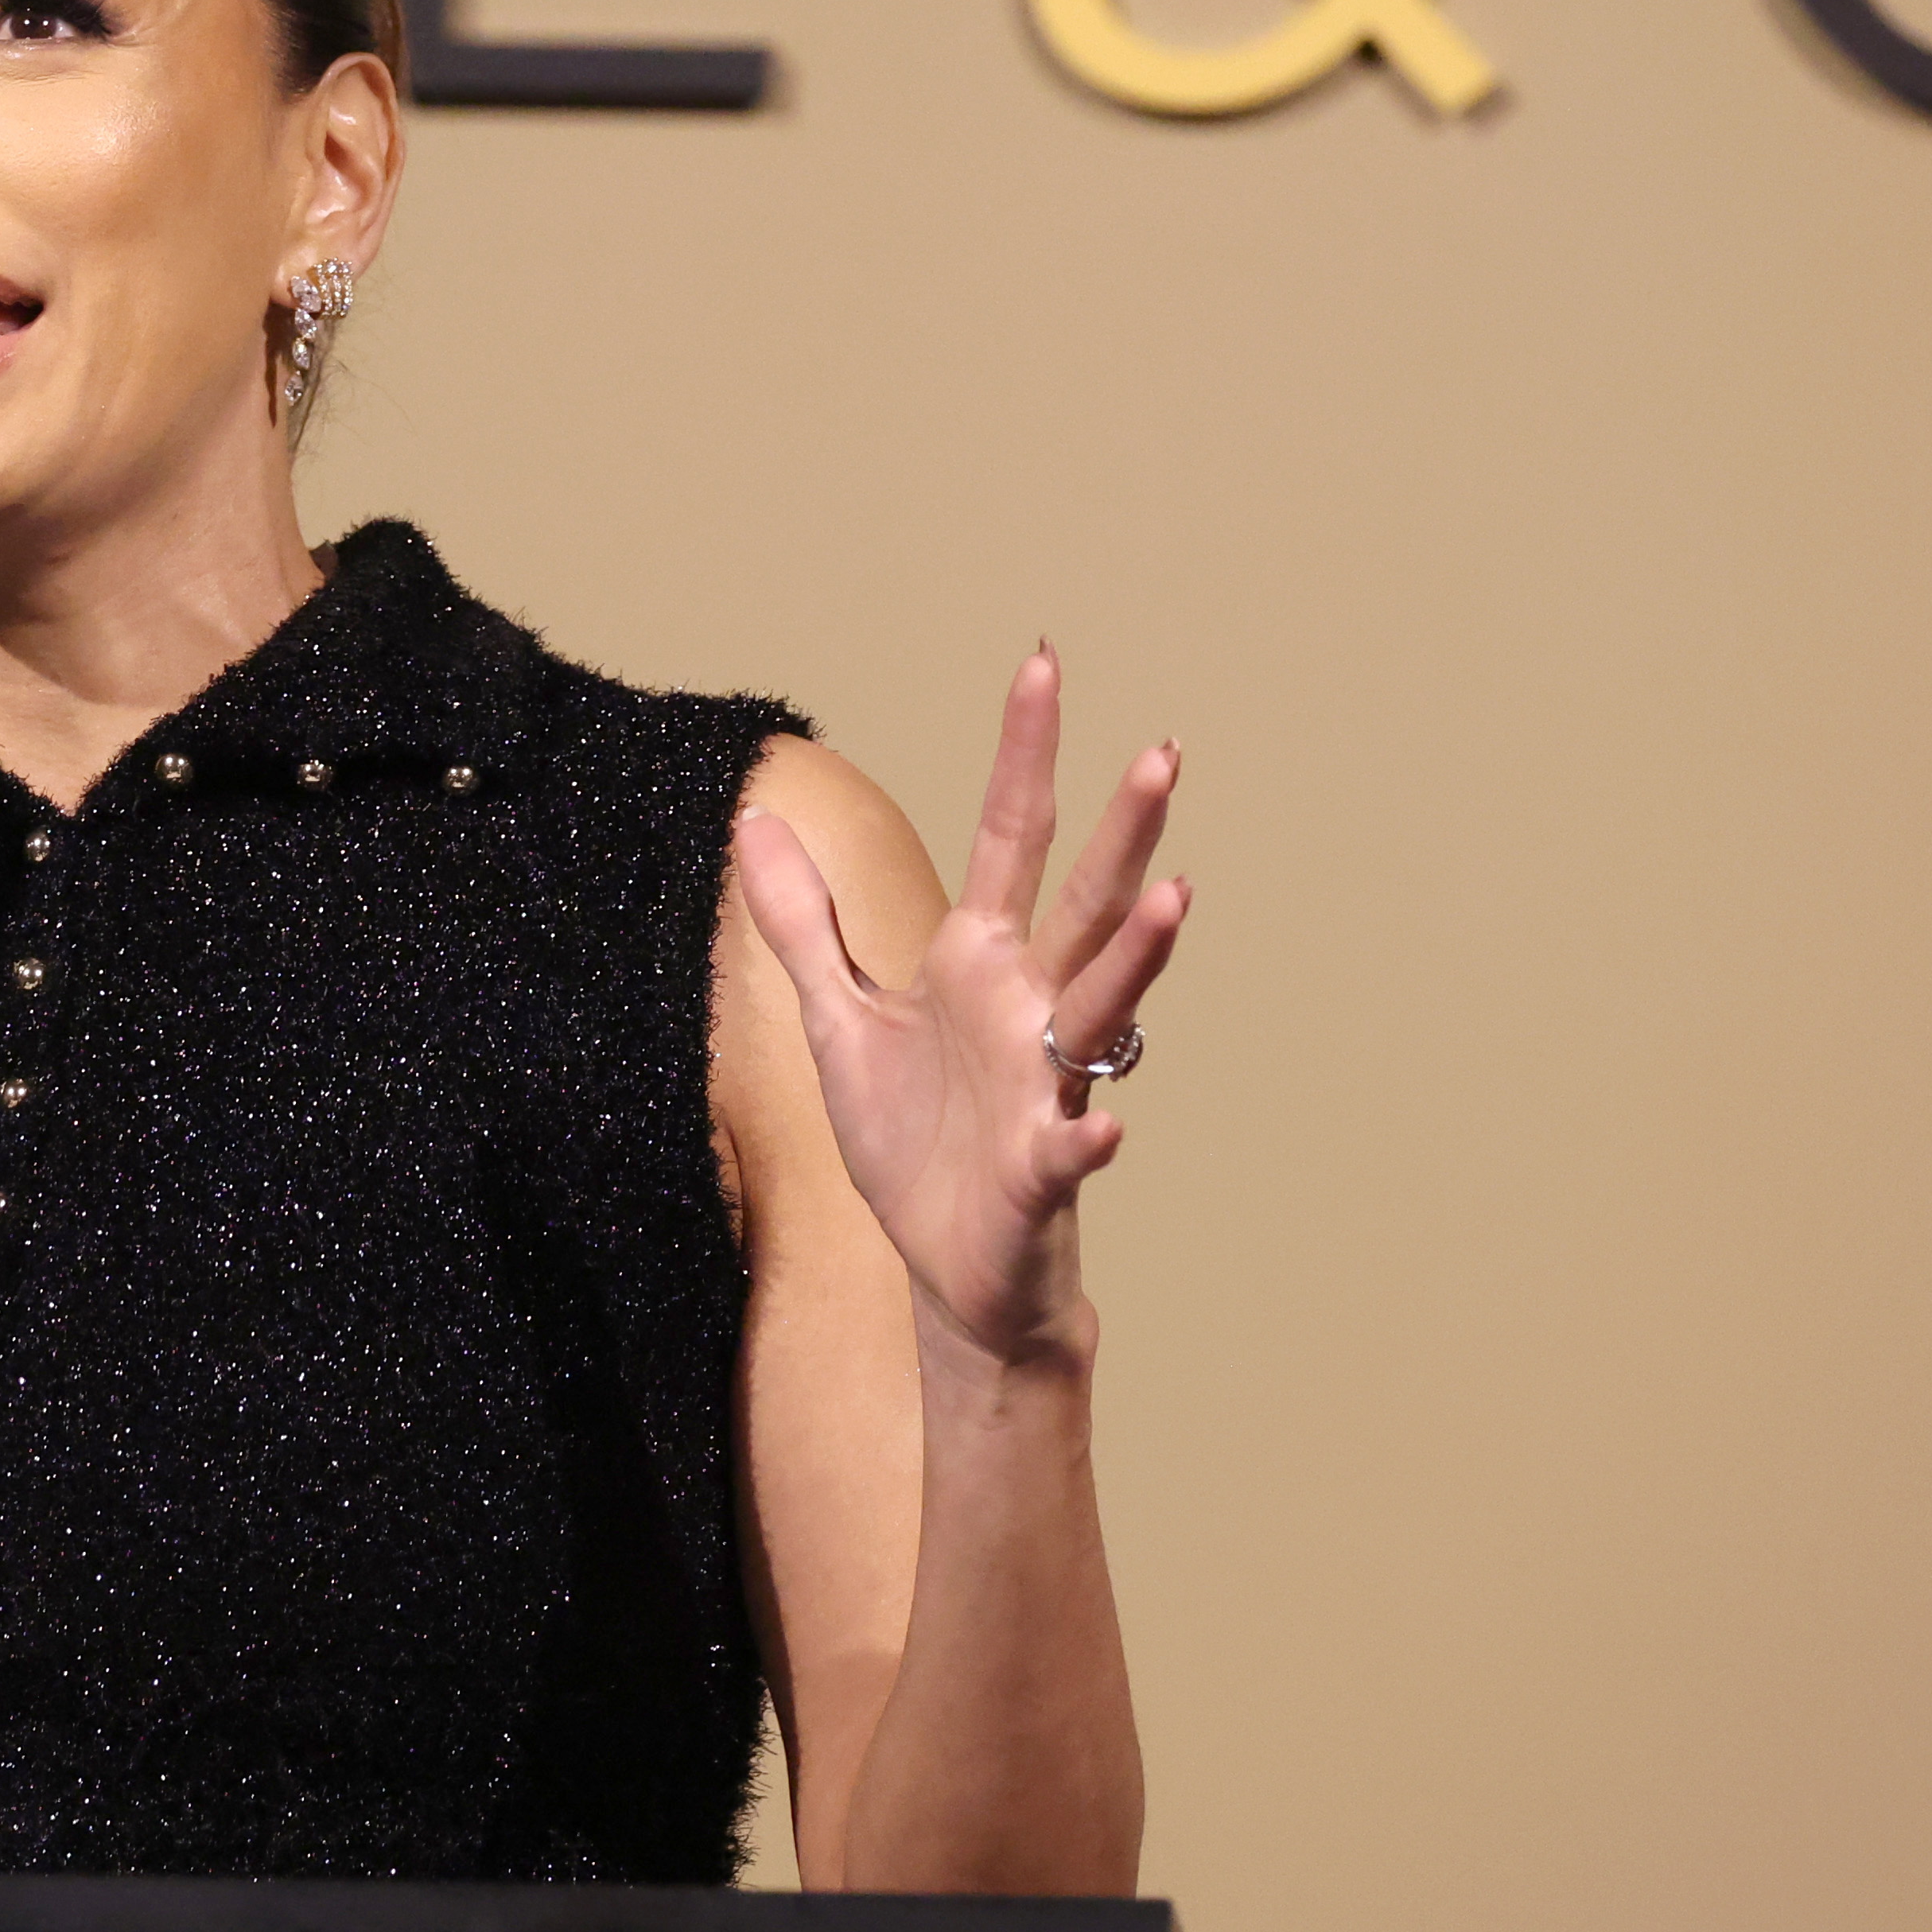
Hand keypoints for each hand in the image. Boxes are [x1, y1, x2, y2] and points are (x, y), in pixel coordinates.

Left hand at [733, 648, 1187, 1376]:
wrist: (944, 1268)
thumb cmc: (910, 1141)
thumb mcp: (839, 1019)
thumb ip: (803, 922)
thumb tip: (753, 823)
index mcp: (980, 962)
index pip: (1013, 837)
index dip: (1025, 752)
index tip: (1042, 663)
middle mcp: (1029, 1008)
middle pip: (1085, 903)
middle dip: (1124, 831)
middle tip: (1163, 752)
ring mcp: (1045, 1086)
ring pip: (1103, 1006)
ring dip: (1141, 955)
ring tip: (1178, 896)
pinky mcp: (1040, 1170)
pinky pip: (1071, 1147)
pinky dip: (1087, 1137)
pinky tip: (1107, 1128)